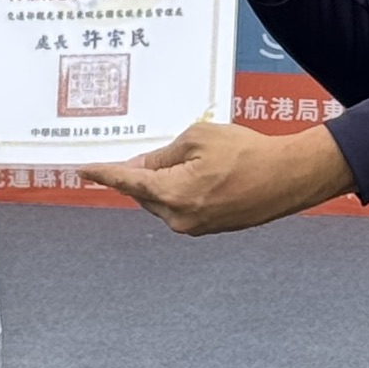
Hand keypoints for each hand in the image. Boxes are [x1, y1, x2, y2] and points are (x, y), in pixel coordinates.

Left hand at [81, 123, 354, 234]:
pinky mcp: (208, 228)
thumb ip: (165, 154)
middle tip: (148, 149)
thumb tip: (143, 164)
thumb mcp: (198, 139)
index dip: (103, 173)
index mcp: (173, 194)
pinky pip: (181, 207)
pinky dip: (180, 190)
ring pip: (162, 201)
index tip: (81, 169)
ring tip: (192, 158)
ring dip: (164, 181)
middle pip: (144, 193)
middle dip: (142, 172)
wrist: (287, 177)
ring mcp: (194, 227)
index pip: (128, 181)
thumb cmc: (245, 152)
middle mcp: (179, 218)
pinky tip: (200, 173)